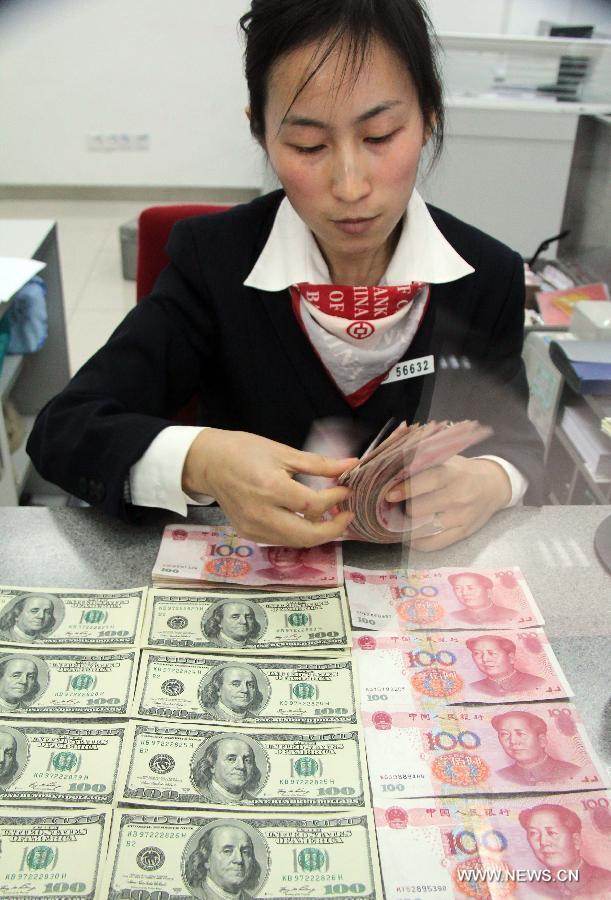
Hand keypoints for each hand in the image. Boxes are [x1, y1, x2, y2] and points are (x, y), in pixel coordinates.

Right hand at [182, 429, 356, 546]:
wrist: (209, 463)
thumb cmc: (244, 451)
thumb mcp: (283, 452)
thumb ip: (319, 464)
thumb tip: (350, 465)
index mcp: (271, 488)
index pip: (313, 505)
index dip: (335, 500)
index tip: (345, 490)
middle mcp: (261, 513)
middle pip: (307, 535)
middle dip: (333, 529)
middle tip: (346, 515)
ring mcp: (253, 527)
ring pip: (295, 541)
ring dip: (317, 532)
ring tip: (329, 515)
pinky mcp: (249, 533)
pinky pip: (281, 540)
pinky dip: (298, 533)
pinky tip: (306, 519)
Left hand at [385, 456, 511, 550]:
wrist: (494, 485)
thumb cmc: (462, 471)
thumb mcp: (447, 460)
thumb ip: (423, 464)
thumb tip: (392, 472)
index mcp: (452, 474)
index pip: (424, 483)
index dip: (404, 490)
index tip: (389, 494)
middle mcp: (458, 496)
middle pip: (419, 509)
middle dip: (403, 508)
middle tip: (396, 505)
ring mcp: (461, 517)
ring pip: (424, 529)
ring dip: (407, 526)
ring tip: (400, 520)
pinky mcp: (463, 533)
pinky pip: (434, 544)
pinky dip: (417, 542)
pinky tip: (409, 536)